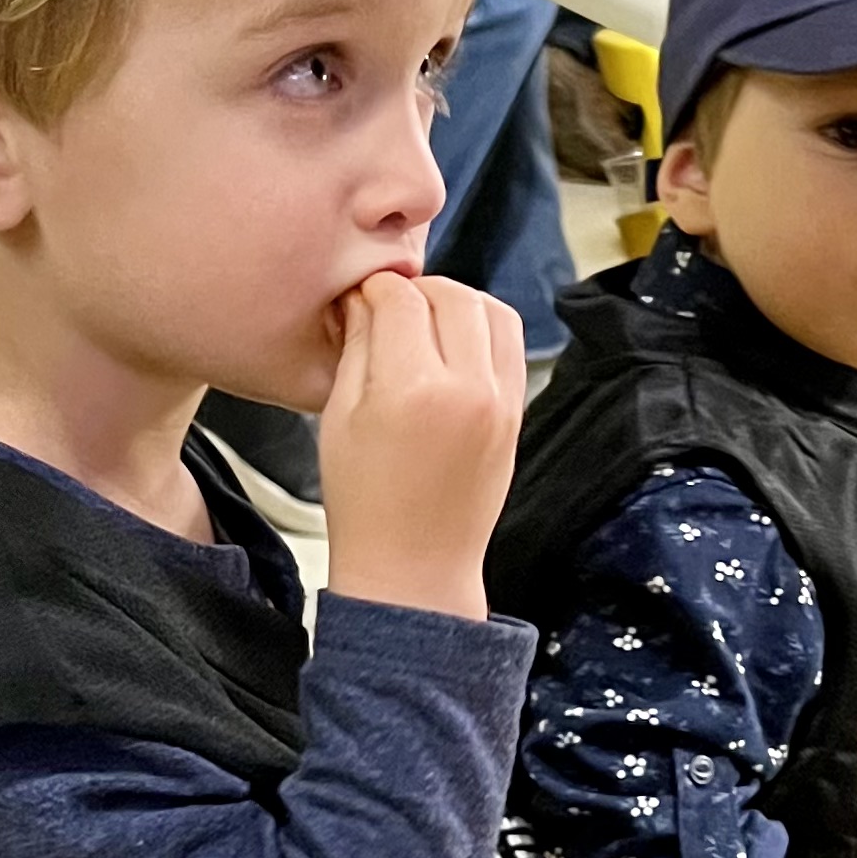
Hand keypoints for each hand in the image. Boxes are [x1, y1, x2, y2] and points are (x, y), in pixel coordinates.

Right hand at [320, 271, 524, 620]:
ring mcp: (500, 402)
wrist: (415, 566)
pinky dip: (484, 330)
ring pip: (492, 310)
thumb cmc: (366, 504)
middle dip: (417, 291)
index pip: (400, 299)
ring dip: (458, 303)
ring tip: (425, 324)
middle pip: (451, 295)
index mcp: (412, 390)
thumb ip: (356, 346)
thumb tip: (365, 298)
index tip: (359, 300)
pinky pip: (511, 344)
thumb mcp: (339, 417)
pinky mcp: (516, 414)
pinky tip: (453, 347)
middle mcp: (466, 390)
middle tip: (390, 308)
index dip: (373, 290)